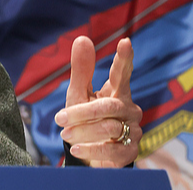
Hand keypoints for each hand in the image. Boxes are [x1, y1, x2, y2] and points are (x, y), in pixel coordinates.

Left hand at [55, 36, 142, 167]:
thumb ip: (81, 70)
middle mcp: (129, 109)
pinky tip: (77, 149)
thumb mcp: (79, 95)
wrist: (89, 154)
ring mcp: (133, 131)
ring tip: (66, 135)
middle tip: (59, 118)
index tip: (125, 42)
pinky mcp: (130, 152)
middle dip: (82, 113)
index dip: (123, 59)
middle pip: (108, 106)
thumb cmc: (85, 120)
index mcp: (117, 92)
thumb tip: (82, 38)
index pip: (121, 74)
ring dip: (82, 132)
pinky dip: (91, 150)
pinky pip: (112, 150)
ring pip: (108, 128)